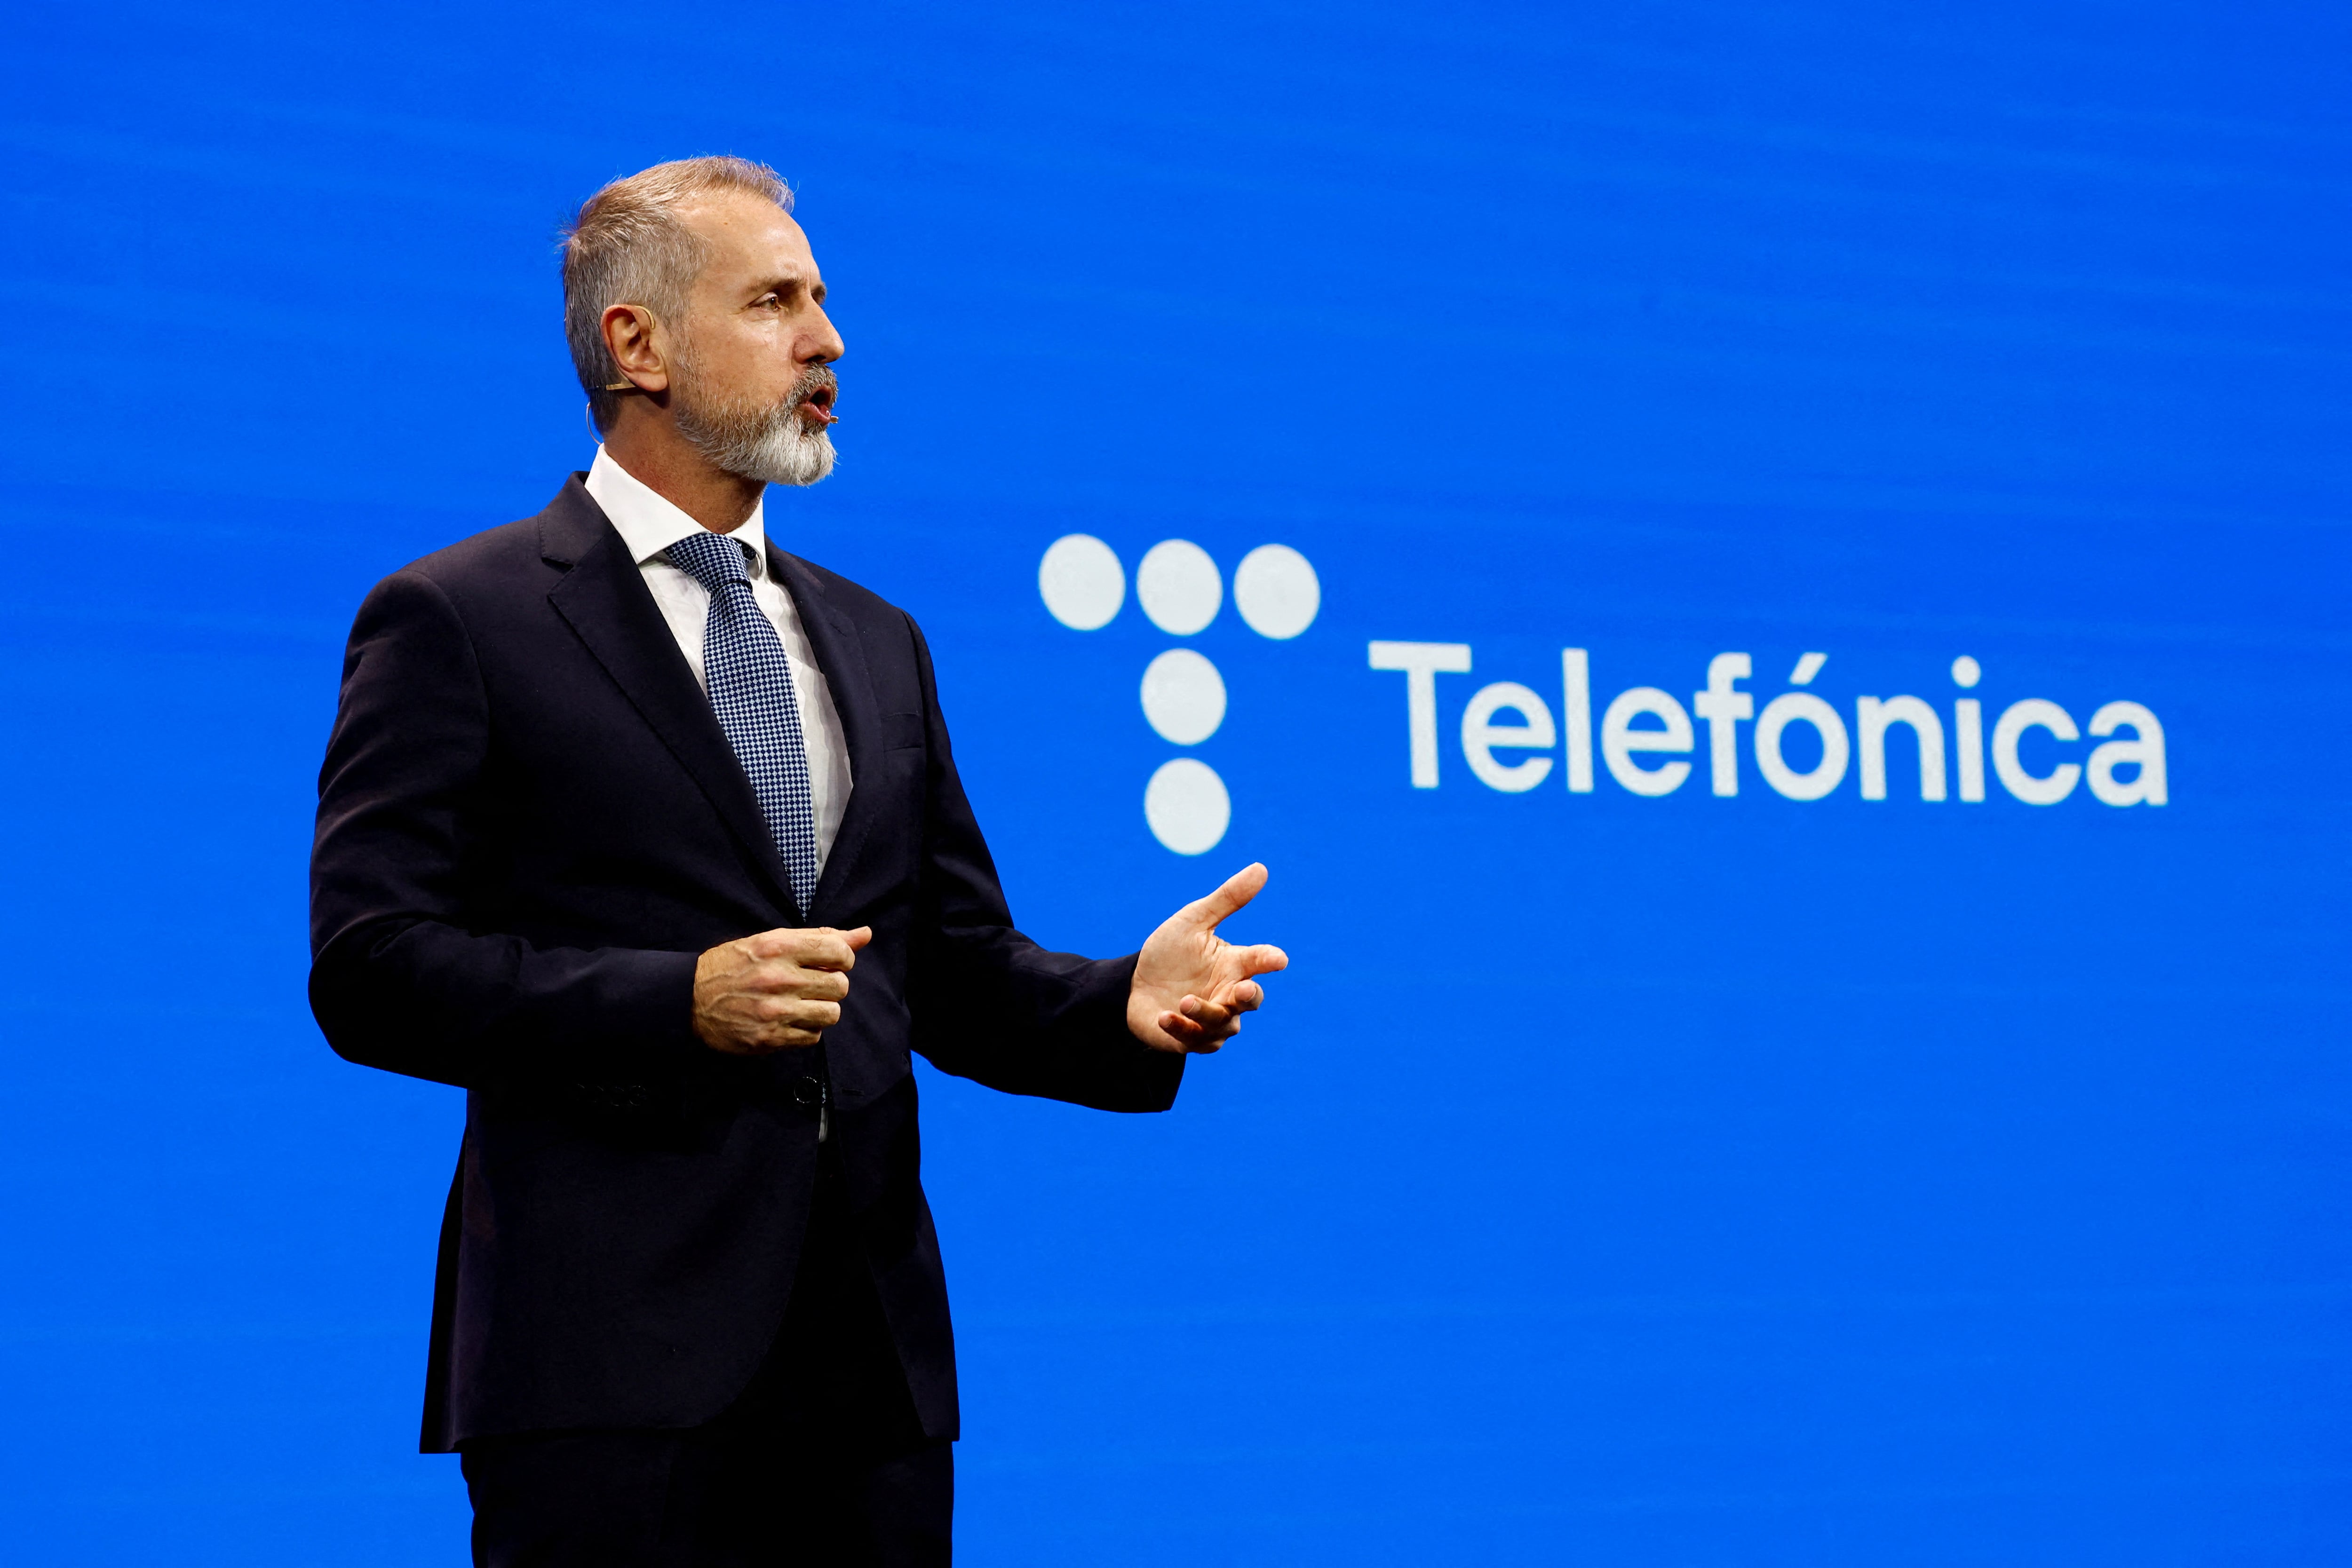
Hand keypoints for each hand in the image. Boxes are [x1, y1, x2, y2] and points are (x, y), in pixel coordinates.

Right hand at [692, 926, 871, 1054]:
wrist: (688, 999)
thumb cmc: (733, 966)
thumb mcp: (771, 941)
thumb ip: (820, 938)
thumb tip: (864, 934)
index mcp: (778, 947)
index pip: (838, 951)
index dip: (843, 958)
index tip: (831, 962)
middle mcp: (778, 978)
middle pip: (840, 985)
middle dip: (831, 984)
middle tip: (812, 984)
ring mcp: (774, 1011)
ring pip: (831, 1013)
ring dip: (822, 1009)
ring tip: (803, 1003)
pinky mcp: (769, 1038)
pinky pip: (813, 1036)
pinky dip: (807, 1029)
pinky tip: (790, 1020)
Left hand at [1127, 863, 1289, 1053]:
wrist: (1134, 984)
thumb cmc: (1169, 953)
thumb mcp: (1193, 921)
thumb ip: (1227, 899)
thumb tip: (1261, 868)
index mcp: (1234, 964)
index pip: (1259, 961)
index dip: (1270, 960)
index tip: (1279, 959)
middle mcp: (1228, 994)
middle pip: (1250, 1001)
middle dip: (1249, 997)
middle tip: (1242, 990)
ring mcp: (1212, 1019)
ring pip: (1223, 1024)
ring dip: (1206, 1013)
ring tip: (1185, 1000)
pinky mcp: (1191, 1038)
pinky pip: (1195, 1039)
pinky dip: (1181, 1029)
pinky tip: (1165, 1016)